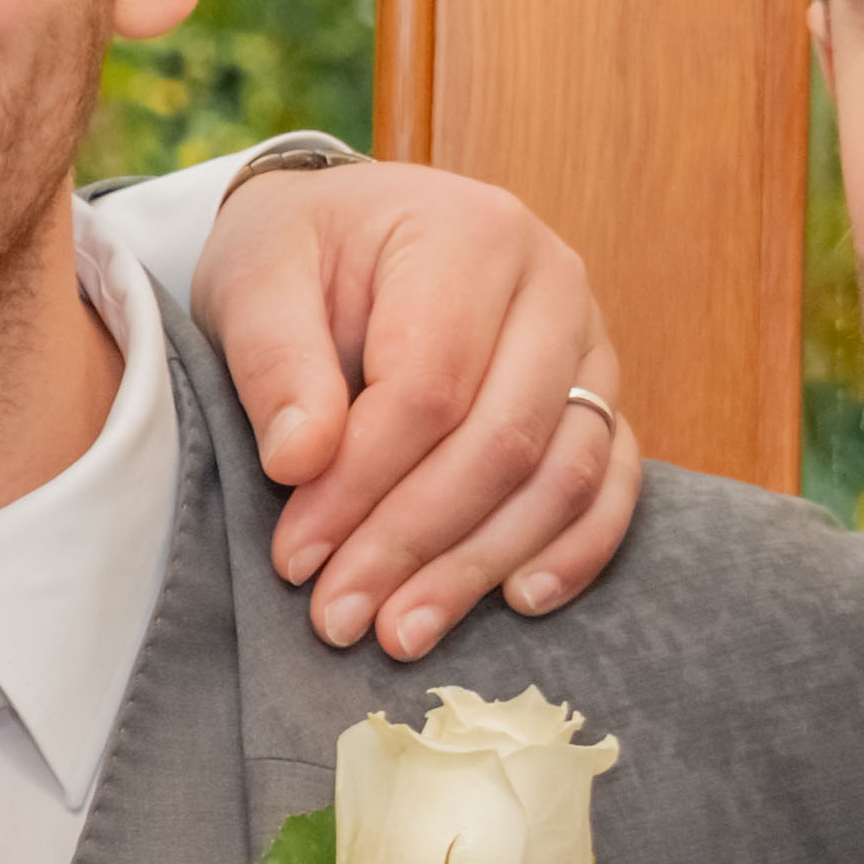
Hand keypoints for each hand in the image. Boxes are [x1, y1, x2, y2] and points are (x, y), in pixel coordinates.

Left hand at [195, 156, 639, 660]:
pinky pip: (609, 484)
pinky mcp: (598, 397)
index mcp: (471, 235)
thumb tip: (300, 461)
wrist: (346, 231)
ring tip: (402, 632)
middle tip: (341, 619)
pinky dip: (572, 551)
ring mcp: (590, 344)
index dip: (361, 484)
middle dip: (416, 544)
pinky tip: (516, 603)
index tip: (296, 557)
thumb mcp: (254, 283)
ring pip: (563, 474)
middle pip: (503, 440)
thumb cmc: (298, 256)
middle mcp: (553, 284)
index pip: (428, 387)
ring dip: (482, 565)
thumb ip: (275, 362)